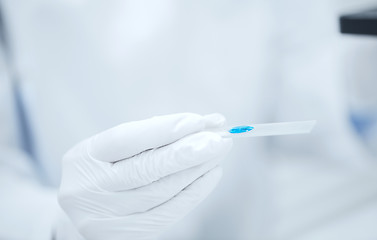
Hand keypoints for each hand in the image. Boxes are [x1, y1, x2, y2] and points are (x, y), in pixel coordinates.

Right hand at [58, 113, 231, 239]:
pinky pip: (168, 213)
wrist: (85, 211)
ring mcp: (106, 218)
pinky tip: (211, 174)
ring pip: (161, 191)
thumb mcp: (115, 149)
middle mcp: (90, 190)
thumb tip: (202, 124)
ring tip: (218, 152)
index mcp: (83, 158)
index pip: (125, 139)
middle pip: (145, 169)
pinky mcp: (126, 236)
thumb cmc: (107, 170)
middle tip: (219, 139)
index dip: (164, 129)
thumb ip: (152, 134)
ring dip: (196, 169)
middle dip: (187, 152)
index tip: (198, 121)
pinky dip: (194, 192)